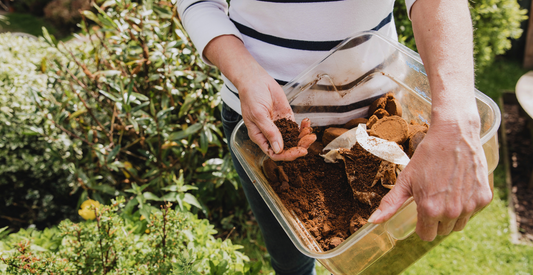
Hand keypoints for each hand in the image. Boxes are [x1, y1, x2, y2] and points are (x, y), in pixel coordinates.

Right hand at [238, 66, 315, 160]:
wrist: (256, 80)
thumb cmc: (251, 96)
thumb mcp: (258, 115)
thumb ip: (269, 131)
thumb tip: (278, 149)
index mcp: (260, 137)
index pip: (274, 153)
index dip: (287, 155)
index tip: (300, 151)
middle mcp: (270, 134)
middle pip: (287, 148)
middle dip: (299, 146)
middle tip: (310, 139)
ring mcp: (279, 126)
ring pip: (293, 139)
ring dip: (303, 137)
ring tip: (310, 132)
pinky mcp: (286, 117)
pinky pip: (296, 127)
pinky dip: (303, 127)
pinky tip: (307, 123)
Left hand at [367, 119, 491, 240]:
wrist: (454, 135)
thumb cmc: (427, 156)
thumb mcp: (405, 179)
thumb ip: (390, 204)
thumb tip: (373, 221)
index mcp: (430, 210)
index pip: (426, 235)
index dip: (421, 225)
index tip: (420, 211)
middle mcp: (451, 212)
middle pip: (442, 231)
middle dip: (436, 219)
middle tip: (433, 197)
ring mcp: (470, 206)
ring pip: (459, 224)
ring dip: (452, 215)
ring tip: (445, 193)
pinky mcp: (484, 198)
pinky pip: (473, 212)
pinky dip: (467, 204)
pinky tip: (459, 187)